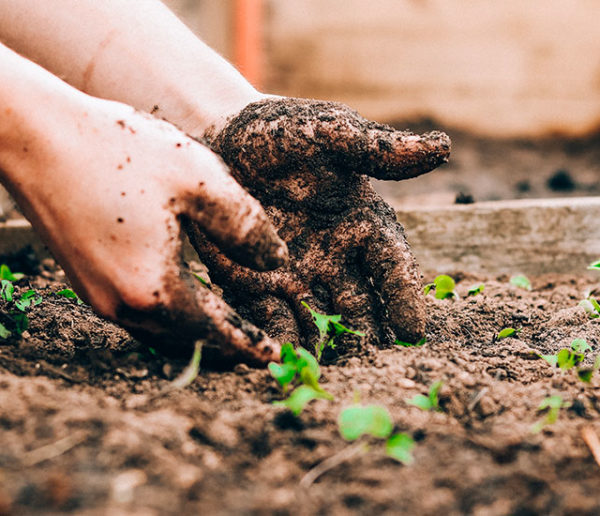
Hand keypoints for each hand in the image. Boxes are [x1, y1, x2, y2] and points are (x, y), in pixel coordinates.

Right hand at [1, 95, 287, 363]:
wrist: (34, 136)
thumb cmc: (118, 152)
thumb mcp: (199, 181)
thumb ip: (245, 226)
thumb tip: (276, 261)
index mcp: (155, 288)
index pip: (216, 332)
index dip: (250, 344)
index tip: (275, 357)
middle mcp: (122, 305)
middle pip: (187, 341)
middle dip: (226, 346)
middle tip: (256, 345)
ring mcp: (98, 296)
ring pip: (161, 332)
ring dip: (197, 334)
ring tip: (227, 326)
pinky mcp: (85, 280)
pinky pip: (139, 314)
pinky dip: (171, 317)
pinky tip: (184, 298)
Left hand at [187, 97, 449, 351]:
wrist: (222, 138)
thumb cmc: (282, 131)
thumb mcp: (330, 133)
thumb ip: (377, 149)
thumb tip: (442, 147)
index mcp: (362, 223)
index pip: (392, 266)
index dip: (404, 297)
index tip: (413, 332)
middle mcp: (335, 257)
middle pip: (360, 305)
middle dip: (368, 336)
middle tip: (375, 367)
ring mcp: (297, 274)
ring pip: (319, 319)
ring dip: (327, 346)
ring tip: (330, 374)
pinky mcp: (257, 283)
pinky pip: (272, 317)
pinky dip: (279, 338)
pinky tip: (282, 359)